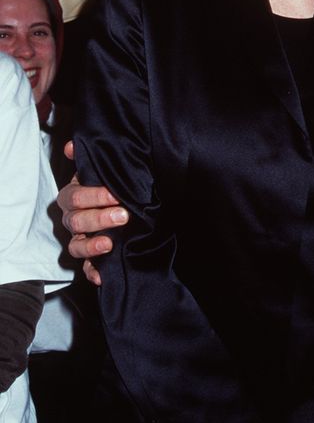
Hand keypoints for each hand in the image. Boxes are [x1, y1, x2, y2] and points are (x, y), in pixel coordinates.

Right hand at [58, 142, 127, 284]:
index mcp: (76, 196)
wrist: (131, 206)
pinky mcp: (91, 257)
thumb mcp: (106, 170)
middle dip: (99, 218)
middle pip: (76, 220)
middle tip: (123, 215)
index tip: (114, 194)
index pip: (75, 196)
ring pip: (76, 245)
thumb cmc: (114, 186)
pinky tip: (101, 277)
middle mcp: (74, 218)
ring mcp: (81, 238)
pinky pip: (86, 268)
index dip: (93, 196)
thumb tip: (72, 146)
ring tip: (110, 243)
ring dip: (92, 245)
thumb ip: (92, 159)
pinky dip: (93, 273)